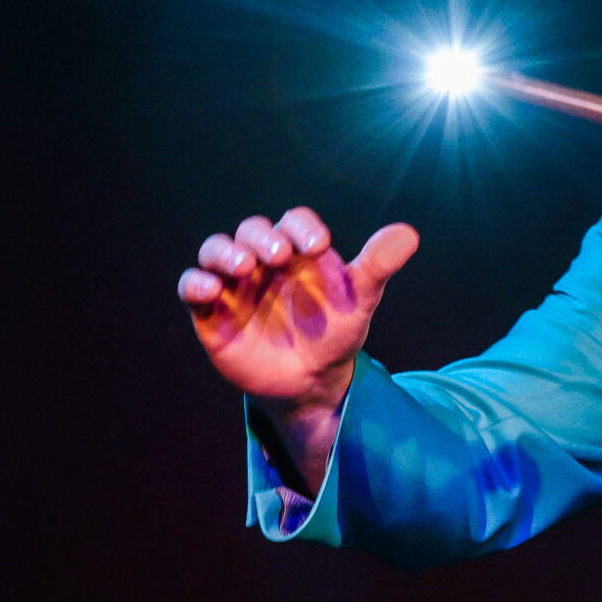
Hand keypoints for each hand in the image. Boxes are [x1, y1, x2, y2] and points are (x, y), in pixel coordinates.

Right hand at [179, 207, 417, 416]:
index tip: (319, 246)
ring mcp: (235, 284)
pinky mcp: (210, 311)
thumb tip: (409, 233)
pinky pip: (191, 287)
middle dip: (262, 238)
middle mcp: (264, 260)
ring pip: (215, 251)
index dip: (303, 227)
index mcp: (299, 250)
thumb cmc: (336, 329)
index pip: (294, 221)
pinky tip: (211, 291)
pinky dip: (196, 283)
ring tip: (244, 267)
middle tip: (280, 256)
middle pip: (252, 230)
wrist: (311, 379)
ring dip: (224, 253)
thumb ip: (377, 266)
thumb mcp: (360, 299)